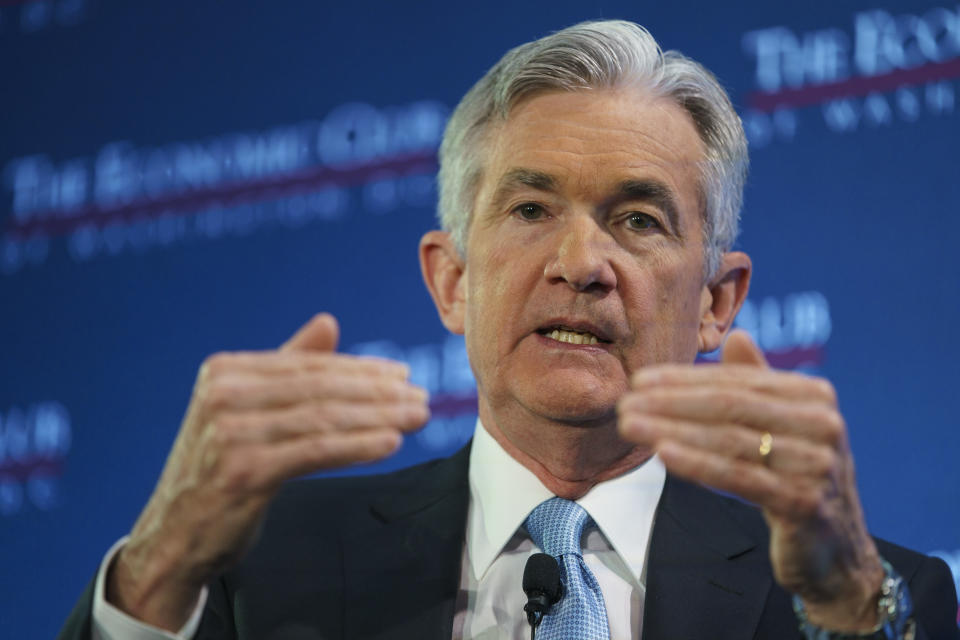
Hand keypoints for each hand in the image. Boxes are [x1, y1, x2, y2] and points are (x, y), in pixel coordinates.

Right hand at [106, 313, 429, 630]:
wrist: (174, 536)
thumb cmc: (218, 470)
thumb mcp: (246, 410)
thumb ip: (286, 365)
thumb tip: (328, 323)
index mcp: (225, 371)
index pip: (309, 366)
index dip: (361, 369)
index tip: (402, 375)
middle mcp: (224, 395)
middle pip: (321, 388)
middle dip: (378, 392)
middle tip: (420, 397)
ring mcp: (231, 433)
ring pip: (324, 418)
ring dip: (379, 417)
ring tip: (416, 417)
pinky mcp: (244, 471)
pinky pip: (316, 451)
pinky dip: (358, 445)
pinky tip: (390, 443)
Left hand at [617, 330, 883, 630]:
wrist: (836, 550)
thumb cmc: (800, 479)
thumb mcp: (785, 425)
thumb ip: (761, 383)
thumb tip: (737, 336)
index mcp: (814, 396)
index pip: (736, 381)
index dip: (684, 378)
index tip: (640, 380)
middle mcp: (823, 424)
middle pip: (730, 406)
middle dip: (670, 402)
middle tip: (625, 403)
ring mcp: (817, 464)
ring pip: (729, 440)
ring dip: (671, 429)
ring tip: (631, 425)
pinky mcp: (804, 503)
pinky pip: (739, 477)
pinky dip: (697, 463)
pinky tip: (661, 453)